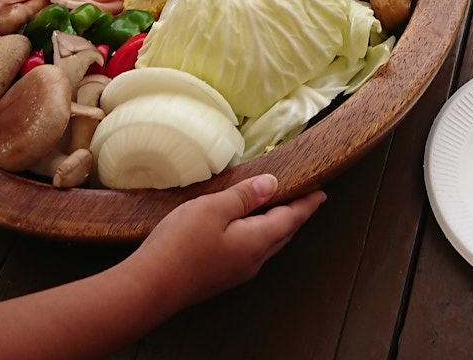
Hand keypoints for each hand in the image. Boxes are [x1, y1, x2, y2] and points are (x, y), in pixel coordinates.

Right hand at [124, 174, 324, 309]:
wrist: (151, 287)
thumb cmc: (180, 247)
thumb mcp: (213, 209)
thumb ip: (244, 196)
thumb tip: (271, 185)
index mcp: (257, 241)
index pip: (292, 218)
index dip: (307, 202)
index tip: (321, 191)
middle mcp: (253, 260)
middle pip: (283, 233)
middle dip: (296, 214)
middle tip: (306, 198)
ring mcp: (236, 271)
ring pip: (267, 243)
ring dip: (278, 225)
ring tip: (278, 208)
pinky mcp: (220, 275)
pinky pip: (250, 250)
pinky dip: (258, 234)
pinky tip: (245, 227)